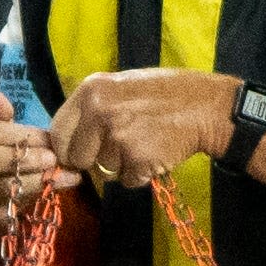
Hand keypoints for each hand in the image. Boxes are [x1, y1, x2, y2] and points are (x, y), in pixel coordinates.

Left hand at [46, 67, 239, 186]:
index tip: (80, 153)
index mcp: (91, 90)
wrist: (208, 107)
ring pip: (104, 171)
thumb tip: (69, 140)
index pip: (57, 133)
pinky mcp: (137, 159)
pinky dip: (141, 174)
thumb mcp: (122, 85)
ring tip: (145, 144)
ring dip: (123, 166)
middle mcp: (99, 112)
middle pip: (77, 158)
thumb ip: (94, 107)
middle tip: (119, 150)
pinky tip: (156, 154)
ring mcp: (118, 137)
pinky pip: (127, 181)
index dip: (68, 148)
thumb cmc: (167, 93)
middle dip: (94, 160)